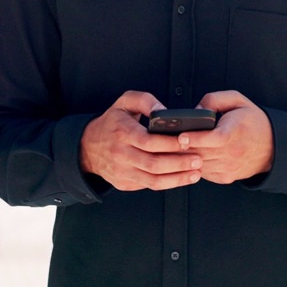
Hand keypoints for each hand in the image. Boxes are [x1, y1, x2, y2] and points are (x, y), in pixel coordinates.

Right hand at [80, 91, 201, 190]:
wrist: (88, 146)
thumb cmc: (112, 122)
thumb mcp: (124, 103)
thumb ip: (145, 100)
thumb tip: (164, 110)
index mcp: (122, 133)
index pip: (149, 142)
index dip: (170, 144)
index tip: (187, 142)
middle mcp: (121, 154)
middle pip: (154, 163)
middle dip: (179, 163)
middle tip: (198, 159)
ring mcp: (122, 171)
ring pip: (153, 179)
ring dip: (177, 178)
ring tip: (195, 172)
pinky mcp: (124, 183)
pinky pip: (148, 185)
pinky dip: (168, 184)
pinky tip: (182, 178)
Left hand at [182, 91, 273, 184]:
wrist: (272, 146)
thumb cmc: (252, 121)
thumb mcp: (237, 100)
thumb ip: (214, 100)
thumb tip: (195, 110)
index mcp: (235, 133)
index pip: (212, 139)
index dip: (194, 138)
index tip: (181, 135)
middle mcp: (232, 153)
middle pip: (200, 154)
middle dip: (183, 149)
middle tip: (169, 141)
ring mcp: (228, 168)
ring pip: (198, 166)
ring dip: (186, 159)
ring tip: (177, 148)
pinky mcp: (225, 177)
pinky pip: (203, 174)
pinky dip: (195, 166)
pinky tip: (192, 156)